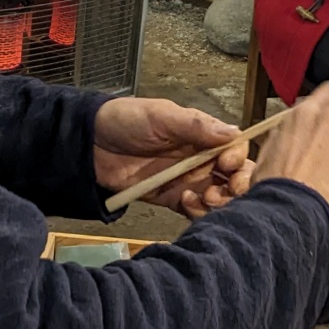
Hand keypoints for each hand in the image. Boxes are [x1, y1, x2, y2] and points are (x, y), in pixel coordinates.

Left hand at [94, 97, 253, 218]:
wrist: (90, 144)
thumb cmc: (126, 120)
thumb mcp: (161, 116)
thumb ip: (195, 126)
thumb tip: (234, 133)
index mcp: (203, 135)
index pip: (235, 148)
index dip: (237, 159)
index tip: (225, 165)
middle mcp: (201, 158)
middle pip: (234, 177)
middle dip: (235, 187)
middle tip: (217, 191)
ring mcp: (189, 180)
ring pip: (220, 197)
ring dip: (218, 203)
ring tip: (202, 199)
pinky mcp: (173, 199)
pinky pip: (196, 211)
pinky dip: (198, 212)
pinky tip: (185, 203)